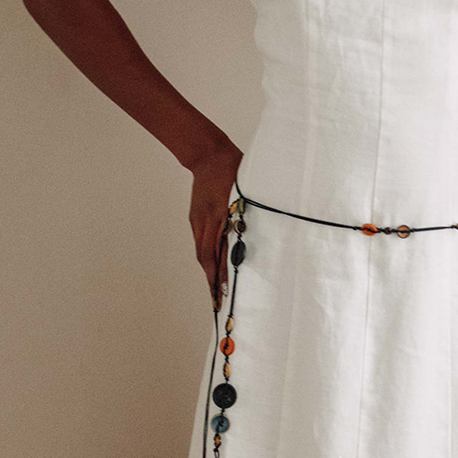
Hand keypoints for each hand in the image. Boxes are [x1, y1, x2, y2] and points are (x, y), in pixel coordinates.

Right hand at [187, 138, 243, 306]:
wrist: (209, 155)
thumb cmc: (235, 171)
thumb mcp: (248, 193)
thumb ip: (252, 214)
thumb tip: (262, 236)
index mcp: (221, 216)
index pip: (218, 254)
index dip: (221, 275)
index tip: (225, 292)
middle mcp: (207, 222)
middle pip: (207, 259)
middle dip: (213, 282)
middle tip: (219, 301)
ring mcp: (199, 220)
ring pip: (201, 253)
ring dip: (208, 273)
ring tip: (215, 291)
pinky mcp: (196, 218)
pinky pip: (200, 243)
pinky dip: (207, 258)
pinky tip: (212, 268)